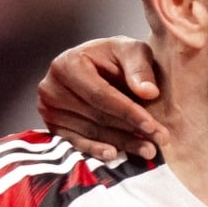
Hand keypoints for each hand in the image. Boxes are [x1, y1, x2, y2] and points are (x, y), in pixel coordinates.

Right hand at [37, 36, 165, 159]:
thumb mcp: (132, 51)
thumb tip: (149, 92)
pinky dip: (97, 150)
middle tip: (159, 141)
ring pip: (91, 131)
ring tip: (149, 150)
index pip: (100, 95)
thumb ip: (140, 68)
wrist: (98, 65)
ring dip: (122, 143)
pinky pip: (77, 143)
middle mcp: (51, 87)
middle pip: (97, 116)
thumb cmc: (116, 57)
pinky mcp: (53, 126)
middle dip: (131, 130)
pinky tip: (115, 155)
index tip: (152, 125)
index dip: (127, 111)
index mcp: (68, 64)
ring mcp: (49, 109)